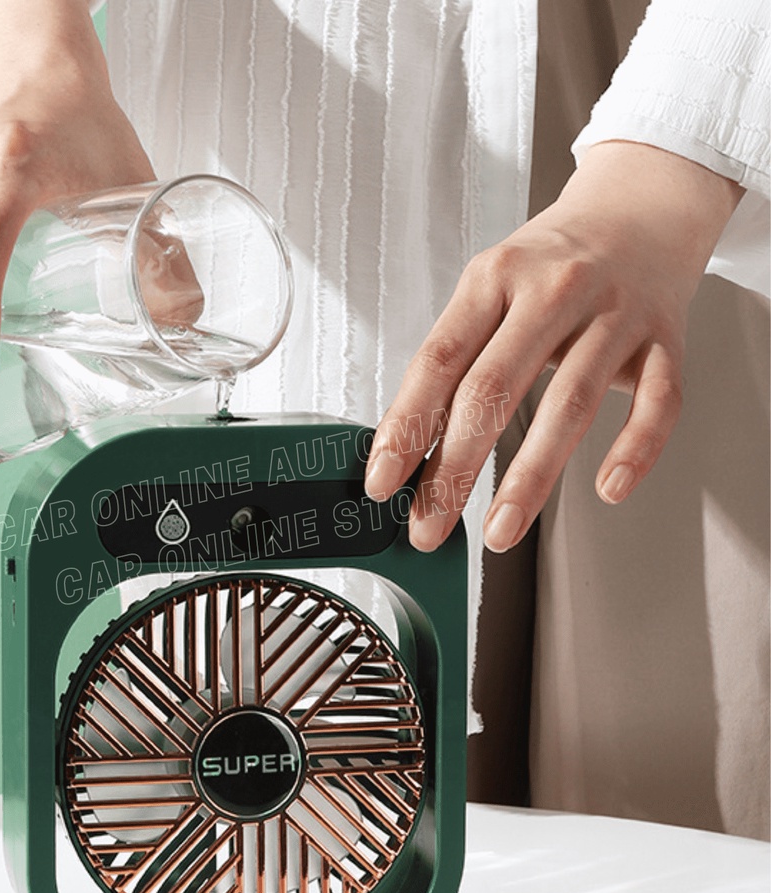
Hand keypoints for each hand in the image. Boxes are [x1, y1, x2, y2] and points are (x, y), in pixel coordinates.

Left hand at [364, 141, 743, 552]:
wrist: (641, 205)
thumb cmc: (551, 261)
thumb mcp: (490, 285)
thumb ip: (457, 353)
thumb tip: (410, 444)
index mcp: (493, 278)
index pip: (439, 361)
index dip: (405, 425)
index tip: (382, 481)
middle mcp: (552, 291)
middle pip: (493, 390)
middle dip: (454, 469)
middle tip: (428, 526)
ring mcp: (614, 314)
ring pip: (570, 403)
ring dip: (530, 478)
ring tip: (499, 530)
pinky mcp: (666, 339)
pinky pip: (657, 402)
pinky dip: (634, 449)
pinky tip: (608, 489)